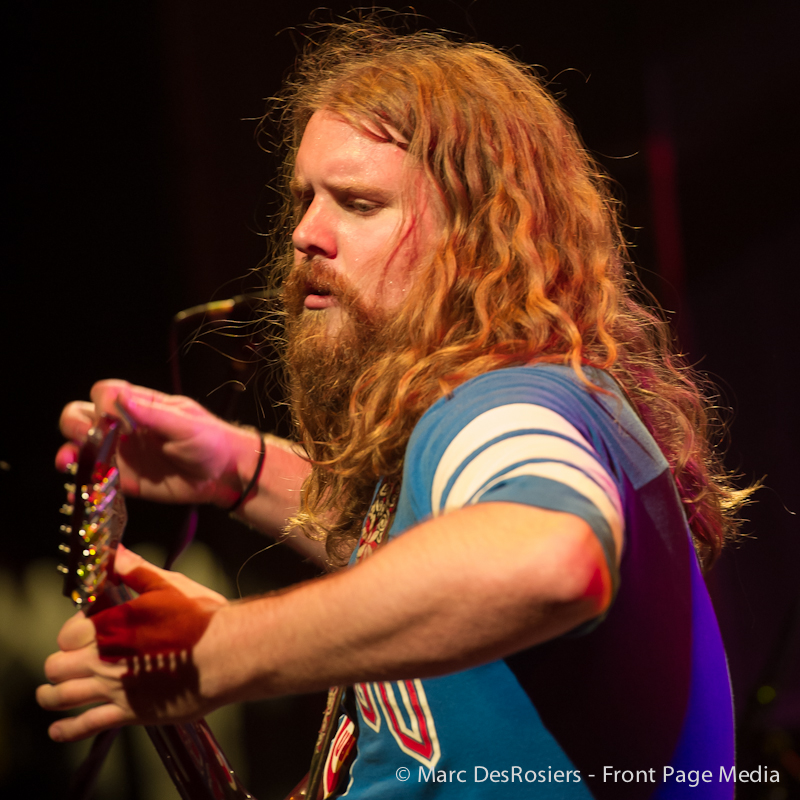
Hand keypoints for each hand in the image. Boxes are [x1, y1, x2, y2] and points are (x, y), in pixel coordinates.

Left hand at [37, 546, 227, 741]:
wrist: (228, 653)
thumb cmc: (201, 617)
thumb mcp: (169, 586)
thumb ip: (136, 571)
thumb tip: (115, 552)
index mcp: (112, 625)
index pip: (69, 632)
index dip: (73, 630)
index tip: (83, 630)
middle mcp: (105, 658)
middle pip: (57, 665)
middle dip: (58, 662)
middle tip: (65, 661)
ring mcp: (115, 688)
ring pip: (62, 696)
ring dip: (51, 694)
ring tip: (47, 693)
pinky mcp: (131, 712)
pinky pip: (87, 725)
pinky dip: (67, 729)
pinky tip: (58, 729)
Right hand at [57, 380, 259, 506]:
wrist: (225, 474)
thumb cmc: (211, 441)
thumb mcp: (185, 424)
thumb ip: (152, 413)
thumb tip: (119, 398)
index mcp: (140, 406)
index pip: (104, 393)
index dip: (100, 403)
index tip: (110, 418)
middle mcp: (125, 428)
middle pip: (82, 416)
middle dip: (77, 426)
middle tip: (90, 440)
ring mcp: (123, 454)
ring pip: (82, 448)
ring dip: (71, 454)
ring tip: (70, 463)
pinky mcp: (126, 481)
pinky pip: (97, 481)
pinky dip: (83, 485)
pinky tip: (79, 491)